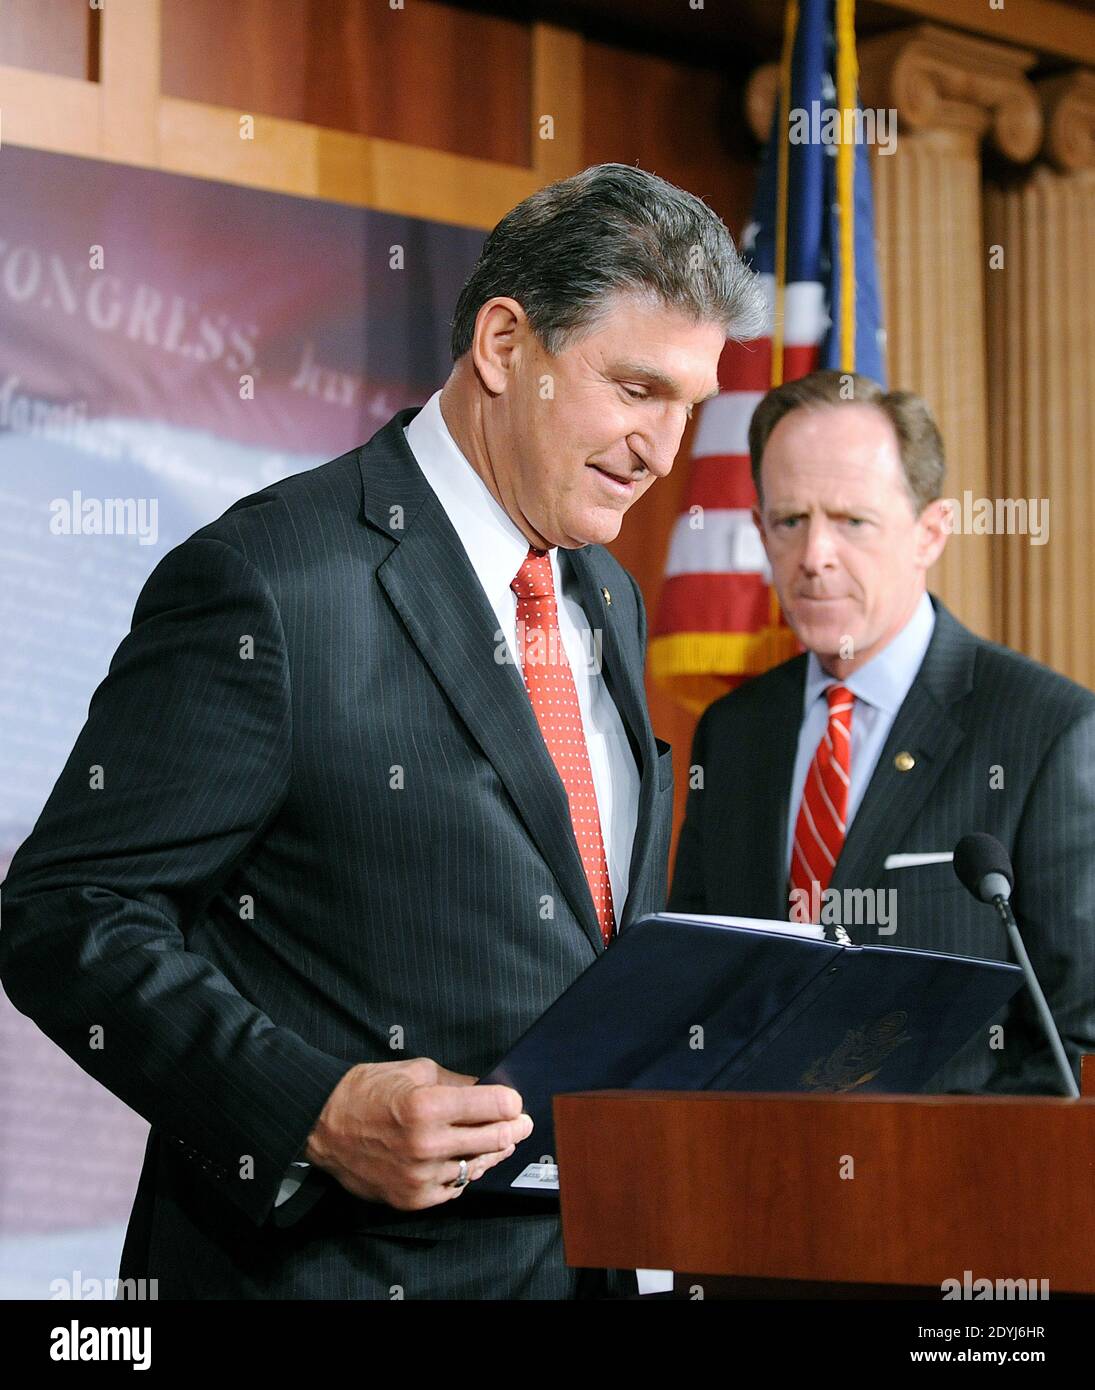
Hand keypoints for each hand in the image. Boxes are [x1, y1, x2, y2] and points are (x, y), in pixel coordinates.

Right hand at [302, 1057, 532, 1209]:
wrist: (323, 1124)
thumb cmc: (366, 1091)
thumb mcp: (415, 1071)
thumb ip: (456, 1083)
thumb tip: (489, 1090)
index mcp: (428, 1105)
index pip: (496, 1106)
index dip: (511, 1103)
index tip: (515, 1102)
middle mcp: (427, 1143)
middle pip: (495, 1139)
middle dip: (515, 1128)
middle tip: (522, 1123)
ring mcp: (419, 1175)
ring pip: (477, 1166)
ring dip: (492, 1153)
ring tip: (498, 1142)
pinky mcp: (412, 1197)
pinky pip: (454, 1188)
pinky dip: (464, 1174)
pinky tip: (466, 1160)